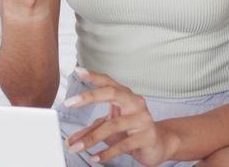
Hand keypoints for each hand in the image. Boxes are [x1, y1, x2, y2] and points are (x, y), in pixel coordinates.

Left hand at [64, 68, 180, 165]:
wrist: (158, 145)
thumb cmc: (132, 131)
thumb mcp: (108, 129)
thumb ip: (90, 131)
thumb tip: (70, 141)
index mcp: (125, 96)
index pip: (108, 83)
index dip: (94, 76)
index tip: (79, 71)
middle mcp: (135, 103)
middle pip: (112, 93)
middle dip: (90, 97)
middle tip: (70, 102)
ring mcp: (142, 118)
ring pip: (114, 125)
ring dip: (92, 138)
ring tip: (76, 148)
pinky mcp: (147, 136)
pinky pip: (123, 144)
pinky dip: (107, 152)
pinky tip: (94, 158)